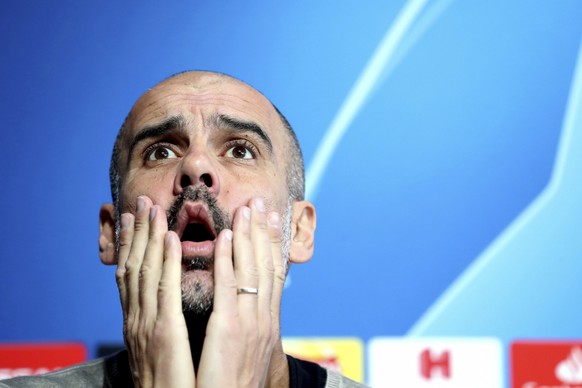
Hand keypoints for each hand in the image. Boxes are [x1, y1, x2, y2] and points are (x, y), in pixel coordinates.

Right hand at [116, 196, 194, 387]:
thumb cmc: (169, 384)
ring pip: (146, 271)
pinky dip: (166, 262)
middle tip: (141, 202)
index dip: (130, 245)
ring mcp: (147, 324)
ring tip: (153, 209)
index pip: (131, 276)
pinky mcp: (164, 333)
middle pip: (134, 267)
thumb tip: (164, 304)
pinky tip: (170, 239)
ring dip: (149, 237)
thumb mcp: (159, 349)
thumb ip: (160, 323)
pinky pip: (166, 291)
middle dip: (137, 233)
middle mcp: (137, 319)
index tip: (133, 219)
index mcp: (138, 322)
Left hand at [197, 198, 286, 387]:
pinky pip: (228, 286)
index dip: (273, 245)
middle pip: (266, 266)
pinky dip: (227, 259)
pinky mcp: (229, 329)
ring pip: (251, 270)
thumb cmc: (234, 387)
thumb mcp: (249, 353)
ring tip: (246, 208)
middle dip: (263, 232)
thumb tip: (247, 313)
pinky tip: (224, 236)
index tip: (271, 220)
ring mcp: (249, 323)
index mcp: (267, 325)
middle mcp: (263, 319)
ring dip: (248, 235)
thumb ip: (249, 328)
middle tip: (260, 203)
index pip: (274, 276)